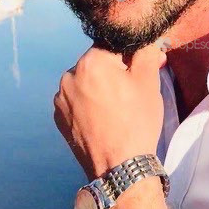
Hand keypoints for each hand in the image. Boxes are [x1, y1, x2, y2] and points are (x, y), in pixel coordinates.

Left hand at [53, 44, 166, 180]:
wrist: (118, 167)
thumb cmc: (136, 122)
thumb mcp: (149, 82)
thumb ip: (146, 52)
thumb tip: (145, 40)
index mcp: (91, 61)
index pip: (114, 45)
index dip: (131, 56)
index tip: (141, 70)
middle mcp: (69, 75)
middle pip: (98, 63)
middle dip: (114, 71)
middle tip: (132, 91)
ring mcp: (61, 98)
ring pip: (87, 81)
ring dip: (100, 87)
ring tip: (117, 108)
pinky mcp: (59, 117)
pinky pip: (77, 100)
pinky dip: (89, 103)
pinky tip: (104, 118)